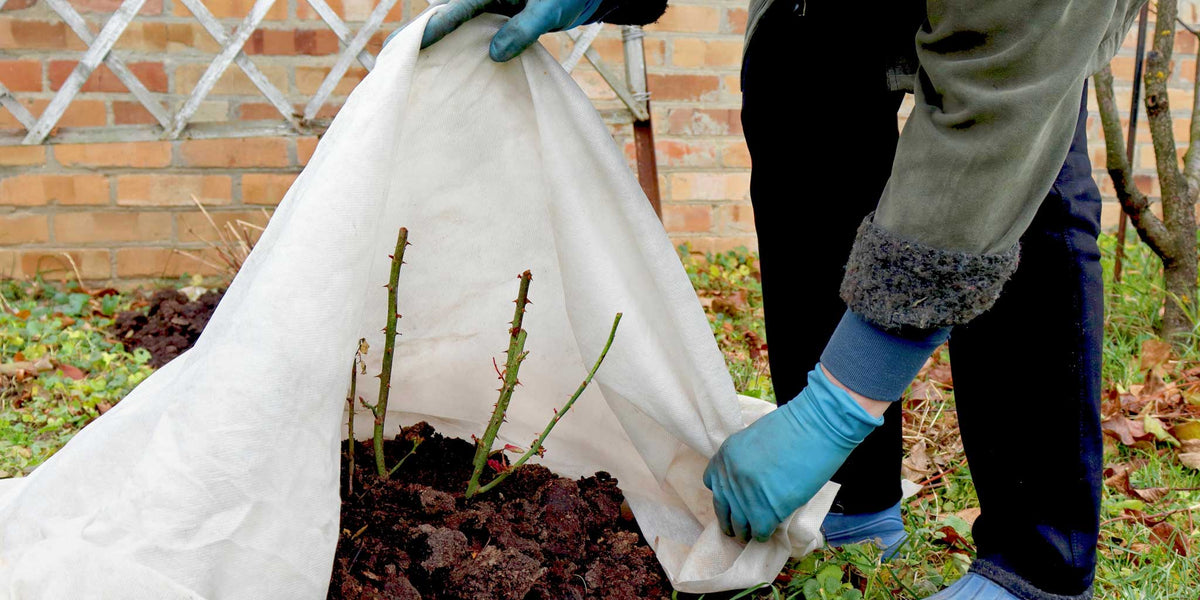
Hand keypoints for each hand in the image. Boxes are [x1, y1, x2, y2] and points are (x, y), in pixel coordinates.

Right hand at [421, 0, 601, 61]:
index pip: (456, 9)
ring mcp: (495, 11)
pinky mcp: (504, 23)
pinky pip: (478, 37)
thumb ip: (523, 29)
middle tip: (394, 56)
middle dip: (424, 36)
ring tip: (414, 68)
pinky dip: (466, 52)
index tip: (410, 45)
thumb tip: (494, 54)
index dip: (433, 27)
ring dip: (441, 46)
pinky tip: (453, 70)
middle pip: (449, 17)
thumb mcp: (548, 10)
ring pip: (461, 29)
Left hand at [703, 366, 884, 542]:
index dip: (724, 494)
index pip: (712, 483)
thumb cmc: (793, 427)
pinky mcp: (765, 512)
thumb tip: (747, 478)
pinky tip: (769, 531)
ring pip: (739, 525)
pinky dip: (764, 534)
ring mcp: (744, 497)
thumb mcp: (753, 438)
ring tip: (752, 533)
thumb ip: (744, 459)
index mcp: (724, 456)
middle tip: (738, 527)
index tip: (732, 500)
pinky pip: (759, 532)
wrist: (815, 429)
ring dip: (746, 531)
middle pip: (722, 509)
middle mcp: (729, 478)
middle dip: (730, 520)